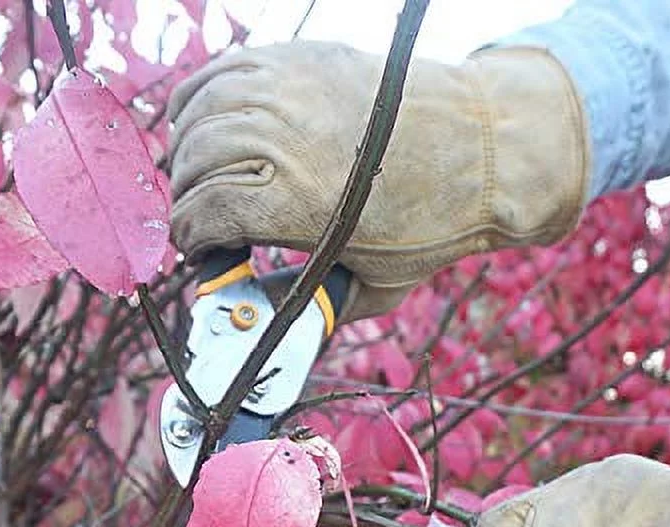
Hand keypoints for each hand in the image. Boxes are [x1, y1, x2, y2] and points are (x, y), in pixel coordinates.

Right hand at [168, 41, 589, 320]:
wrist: (486, 150)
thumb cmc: (431, 225)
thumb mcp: (371, 286)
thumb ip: (313, 307)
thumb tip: (262, 324)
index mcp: (296, 202)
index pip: (202, 211)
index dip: (187, 235)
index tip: (193, 248)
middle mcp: (284, 139)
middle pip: (193, 161)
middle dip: (183, 195)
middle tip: (196, 216)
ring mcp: (291, 90)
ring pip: (200, 112)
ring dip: (185, 148)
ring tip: (193, 173)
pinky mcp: (302, 58)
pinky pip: (223, 71)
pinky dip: (199, 98)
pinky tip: (201, 122)